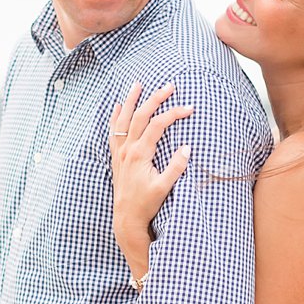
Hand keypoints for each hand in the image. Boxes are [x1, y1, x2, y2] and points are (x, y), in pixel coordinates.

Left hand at [107, 82, 193, 255]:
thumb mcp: (164, 187)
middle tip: (169, 86)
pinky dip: (116, 117)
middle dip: (155, 99)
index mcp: (140, 154)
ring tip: (137, 85)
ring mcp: (120, 153)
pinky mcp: (117, 157)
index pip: (158, 125)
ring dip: (131, 101)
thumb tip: (187, 147)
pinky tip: (118, 107)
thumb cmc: (146, 203)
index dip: (174, 114)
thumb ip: (176, 167)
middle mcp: (127, 150)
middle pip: (140, 116)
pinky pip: (114, 132)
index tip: (189, 108)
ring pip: (124, 120)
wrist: (126, 218)